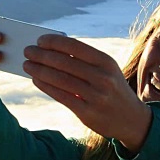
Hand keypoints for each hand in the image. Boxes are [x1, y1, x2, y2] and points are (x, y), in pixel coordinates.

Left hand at [23, 35, 151, 151]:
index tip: (40, 40)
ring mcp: (96, 96)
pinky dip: (45, 86)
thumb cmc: (112, 89)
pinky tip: (36, 80)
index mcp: (106, 62)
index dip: (54, 42)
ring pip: (60, 79)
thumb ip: (84, 61)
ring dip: (39, 70)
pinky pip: (61, 96)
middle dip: (42, 55)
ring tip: (28, 65)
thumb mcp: (106, 70)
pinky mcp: (87, 112)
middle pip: (65, 62)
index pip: (75, 46)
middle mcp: (103, 77)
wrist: (132, 119)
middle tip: (27, 51)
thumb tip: (52, 51)